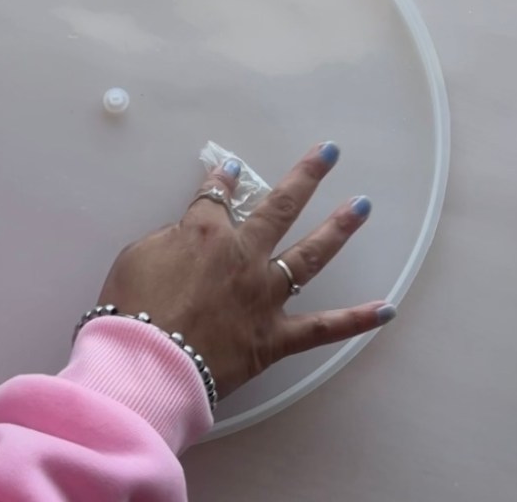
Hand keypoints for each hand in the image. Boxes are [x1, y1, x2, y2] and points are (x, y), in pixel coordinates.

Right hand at [96, 142, 394, 400]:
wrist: (146, 364)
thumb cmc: (131, 309)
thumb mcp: (137, 256)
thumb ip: (170, 239)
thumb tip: (189, 235)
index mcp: (206, 232)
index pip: (216, 195)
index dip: (223, 178)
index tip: (231, 167)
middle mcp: (244, 254)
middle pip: (280, 207)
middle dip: (306, 176)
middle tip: (329, 153)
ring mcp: (265, 294)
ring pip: (310, 255)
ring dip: (338, 228)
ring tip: (361, 205)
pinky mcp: (275, 336)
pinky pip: (322, 329)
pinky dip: (355, 320)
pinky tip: (386, 308)